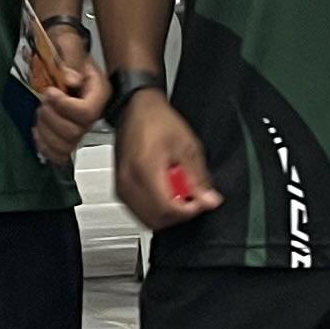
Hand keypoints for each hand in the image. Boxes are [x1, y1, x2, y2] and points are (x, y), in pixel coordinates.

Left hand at [32, 32, 110, 165]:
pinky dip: (45, 147)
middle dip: (52, 118)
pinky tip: (37, 132)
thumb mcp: (69, 45)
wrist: (60, 53)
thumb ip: (71, 60)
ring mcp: (81, 126)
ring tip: (40, 114)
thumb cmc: (66, 49)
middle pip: (76, 132)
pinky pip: (59, 154)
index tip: (49, 92)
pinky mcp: (67, 135)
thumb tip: (71, 80)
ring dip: (46, 132)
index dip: (65, 106)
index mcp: (99, 92)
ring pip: (66, 146)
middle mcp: (94, 113)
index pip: (88, 112)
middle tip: (42, 102)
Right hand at [114, 87, 221, 228]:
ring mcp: (122, 186)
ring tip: (179, 194)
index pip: (168, 209)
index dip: (188, 211)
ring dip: (166, 213)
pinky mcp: (120, 187)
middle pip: (156, 219)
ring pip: (146, 218)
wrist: (136, 109)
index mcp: (146, 170)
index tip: (201, 202)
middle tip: (192, 200)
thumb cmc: (158, 121)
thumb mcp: (188, 147)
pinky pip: (138, 210)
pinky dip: (154, 209)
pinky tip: (165, 194)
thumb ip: (198, 178)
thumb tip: (209, 200)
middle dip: (178, 214)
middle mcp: (129, 182)